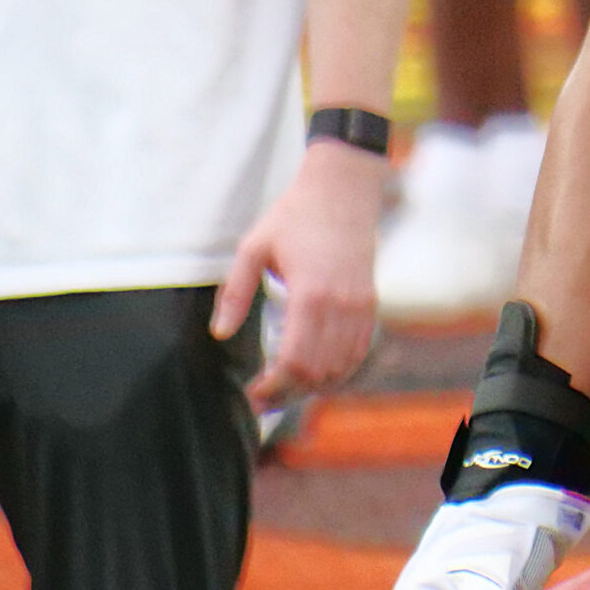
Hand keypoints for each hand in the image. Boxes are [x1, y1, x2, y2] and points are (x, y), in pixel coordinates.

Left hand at [212, 141, 383, 406]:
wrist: (344, 190)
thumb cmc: (295, 216)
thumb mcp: (253, 248)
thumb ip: (235, 293)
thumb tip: (219, 333)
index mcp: (309, 294)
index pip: (295, 361)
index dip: (273, 386)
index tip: (253, 392)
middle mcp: (341, 306)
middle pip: (318, 372)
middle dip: (288, 394)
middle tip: (262, 399)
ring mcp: (361, 306)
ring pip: (341, 368)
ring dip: (313, 386)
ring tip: (284, 388)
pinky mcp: (370, 303)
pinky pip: (359, 352)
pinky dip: (339, 371)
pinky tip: (316, 373)